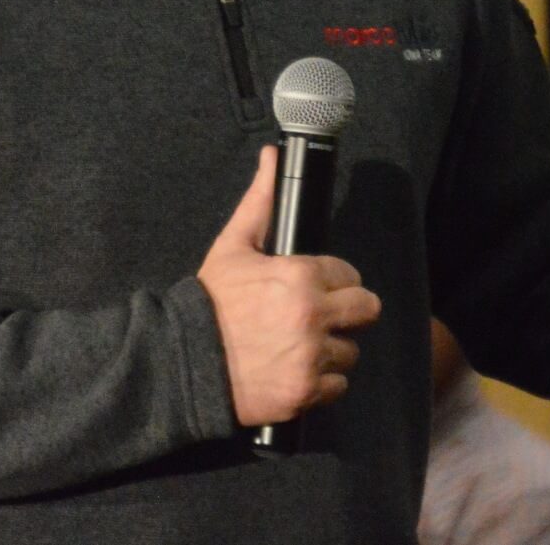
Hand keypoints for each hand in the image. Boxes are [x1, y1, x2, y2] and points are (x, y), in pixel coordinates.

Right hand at [197, 146, 383, 426]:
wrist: (182, 363)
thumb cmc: (209, 304)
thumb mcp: (233, 247)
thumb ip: (261, 202)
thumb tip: (272, 156)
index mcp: (301, 276)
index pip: (350, 274)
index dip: (335, 280)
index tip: (318, 288)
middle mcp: (313, 316)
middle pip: (367, 310)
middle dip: (347, 312)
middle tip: (320, 317)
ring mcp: (312, 357)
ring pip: (351, 351)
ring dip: (331, 349)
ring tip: (299, 346)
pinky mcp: (307, 393)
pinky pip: (338, 386)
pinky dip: (320, 383)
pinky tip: (294, 370)